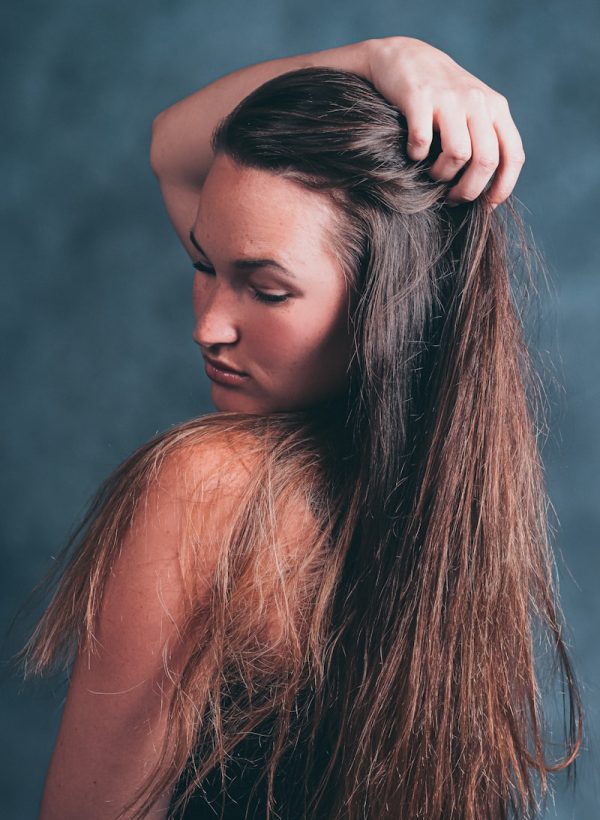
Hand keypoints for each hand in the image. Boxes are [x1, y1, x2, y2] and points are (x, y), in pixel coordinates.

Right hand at [367, 37, 525, 208]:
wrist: (403, 56)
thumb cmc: (439, 95)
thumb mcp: (473, 109)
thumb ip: (487, 138)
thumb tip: (491, 191)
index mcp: (496, 108)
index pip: (513, 156)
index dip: (502, 188)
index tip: (486, 206)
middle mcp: (477, 101)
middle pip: (486, 161)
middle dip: (469, 191)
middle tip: (453, 199)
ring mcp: (449, 98)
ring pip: (458, 154)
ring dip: (442, 176)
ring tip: (432, 175)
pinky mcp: (419, 97)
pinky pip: (422, 142)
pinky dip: (416, 156)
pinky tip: (412, 154)